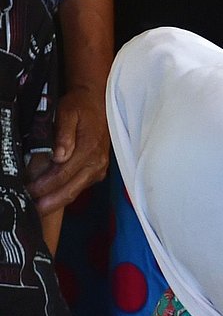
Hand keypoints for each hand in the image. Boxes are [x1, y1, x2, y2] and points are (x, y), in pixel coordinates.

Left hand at [28, 87, 108, 212]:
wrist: (97, 104)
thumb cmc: (80, 107)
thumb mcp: (68, 112)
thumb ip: (64, 133)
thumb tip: (60, 155)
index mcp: (89, 149)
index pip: (63, 174)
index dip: (45, 185)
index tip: (30, 191)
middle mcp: (96, 163)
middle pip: (70, 189)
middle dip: (50, 202)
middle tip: (33, 210)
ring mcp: (98, 169)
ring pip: (75, 192)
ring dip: (56, 202)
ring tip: (39, 208)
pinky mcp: (97, 172)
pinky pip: (79, 188)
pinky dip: (65, 195)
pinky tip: (52, 199)